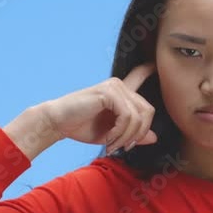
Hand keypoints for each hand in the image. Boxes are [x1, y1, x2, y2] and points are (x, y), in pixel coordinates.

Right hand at [40, 62, 157, 152]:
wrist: (58, 123)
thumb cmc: (82, 127)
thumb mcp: (113, 134)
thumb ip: (132, 134)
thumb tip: (154, 137)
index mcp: (121, 92)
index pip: (138, 76)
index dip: (148, 70)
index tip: (153, 65)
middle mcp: (120, 86)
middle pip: (147, 111)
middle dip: (138, 134)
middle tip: (123, 147)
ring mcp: (115, 86)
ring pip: (137, 117)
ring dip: (126, 137)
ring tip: (113, 145)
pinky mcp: (108, 92)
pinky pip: (127, 116)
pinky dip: (120, 132)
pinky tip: (109, 138)